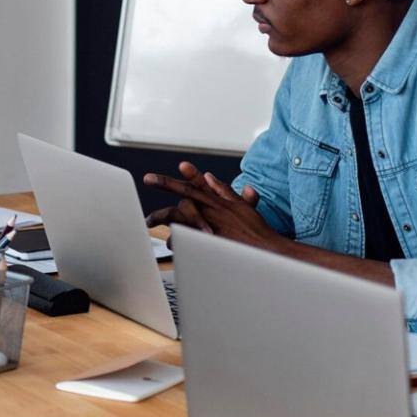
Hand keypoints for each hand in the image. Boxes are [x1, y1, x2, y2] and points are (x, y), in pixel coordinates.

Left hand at [145, 166, 279, 248]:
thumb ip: (224, 191)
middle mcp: (214, 209)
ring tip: (148, 220)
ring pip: (180, 214)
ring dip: (162, 215)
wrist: (268, 252)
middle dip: (165, 182)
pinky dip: (175, 239)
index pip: (202, 182)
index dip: (191, 172)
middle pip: (186, 192)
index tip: (180, 163)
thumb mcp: (243, 207)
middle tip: (148, 178)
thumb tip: (209, 177)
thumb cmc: (257, 232)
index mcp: (220, 201)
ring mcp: (209, 224)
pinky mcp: (206, 240)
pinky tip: (169, 242)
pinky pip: (183, 237)